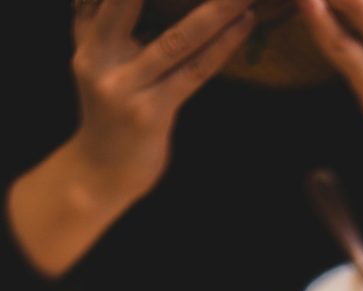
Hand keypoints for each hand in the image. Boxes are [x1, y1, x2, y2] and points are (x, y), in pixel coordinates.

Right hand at [70, 0, 254, 205]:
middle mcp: (100, 55)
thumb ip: (98, 17)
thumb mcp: (95, 57)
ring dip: (216, 9)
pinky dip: (221, 46)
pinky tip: (244, 24)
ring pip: (177, 38)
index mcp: (88, 35)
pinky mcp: (151, 114)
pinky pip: (193, 72)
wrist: (101, 172)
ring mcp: (125, 87)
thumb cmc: (109, 110)